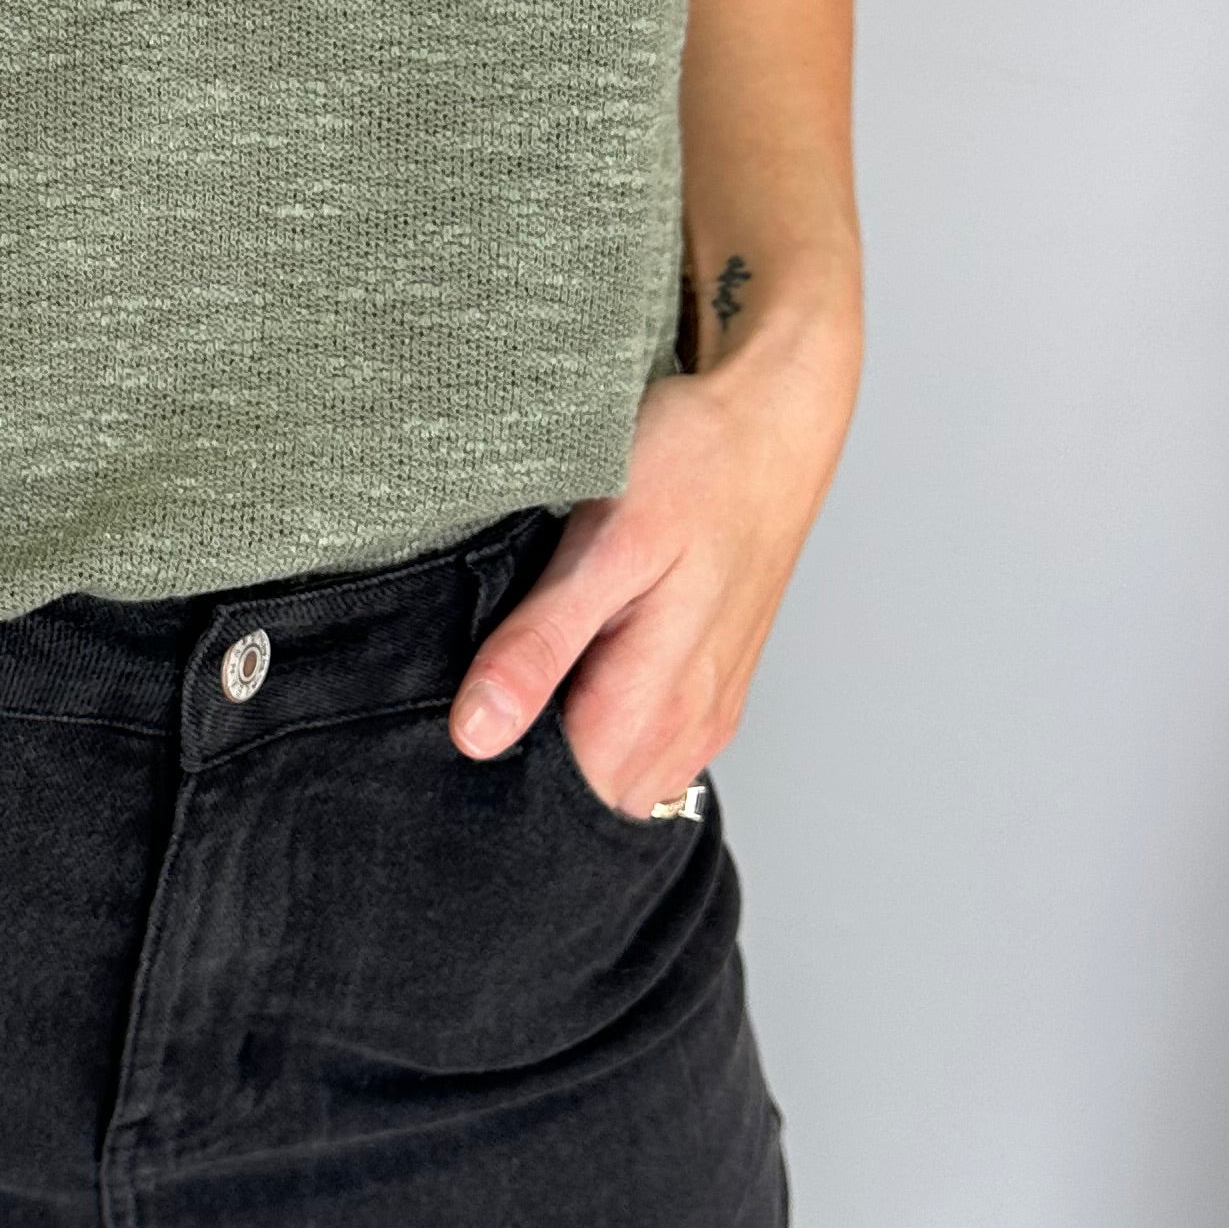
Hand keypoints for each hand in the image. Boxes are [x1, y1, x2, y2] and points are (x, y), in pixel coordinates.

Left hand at [447, 327, 859, 813]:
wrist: (774, 424)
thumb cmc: (692, 467)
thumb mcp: (603, 543)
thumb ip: (541, 645)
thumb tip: (476, 735)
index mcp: (652, 702)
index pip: (559, 803)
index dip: (498, 782)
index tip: (454, 738)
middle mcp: (688, 727)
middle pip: (590, 802)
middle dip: (532, 774)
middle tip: (480, 701)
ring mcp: (707, 713)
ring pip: (622, 781)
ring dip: (572, 751)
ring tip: (528, 678)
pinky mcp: (714, 690)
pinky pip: (652, 749)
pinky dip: (609, 729)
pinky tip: (580, 671)